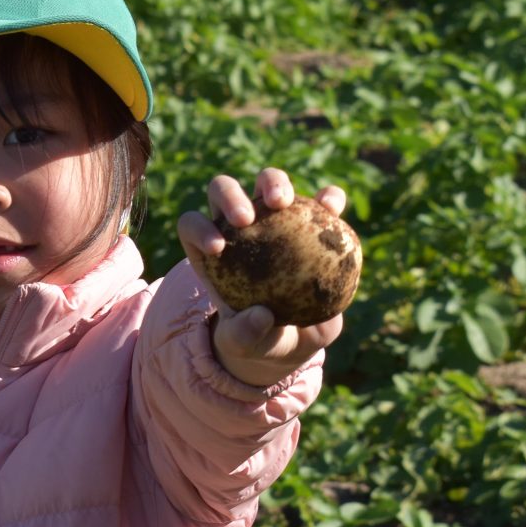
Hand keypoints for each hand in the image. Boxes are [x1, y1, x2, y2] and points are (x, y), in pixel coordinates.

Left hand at [177, 167, 346, 388]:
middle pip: (225, 191)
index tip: (218, 247)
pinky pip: (321, 201)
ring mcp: (276, 219)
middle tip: (246, 220)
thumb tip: (260, 316)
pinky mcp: (313, 222)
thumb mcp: (245, 344)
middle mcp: (239, 227)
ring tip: (283, 203)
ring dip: (274, 182)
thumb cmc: (260, 340)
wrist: (296, 339)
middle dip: (231, 196)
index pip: (193, 225)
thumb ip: (243, 335)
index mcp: (211, 251)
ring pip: (269, 182)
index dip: (199, 228)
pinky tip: (333, 206)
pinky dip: (328, 198)